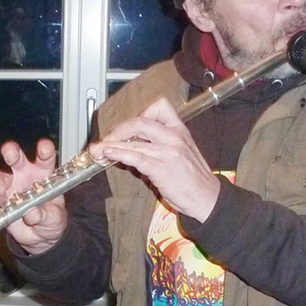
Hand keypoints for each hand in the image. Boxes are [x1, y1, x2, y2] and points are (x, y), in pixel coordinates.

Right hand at [0, 138, 66, 254]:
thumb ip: (46, 215)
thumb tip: (33, 214)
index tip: (44, 148)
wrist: (40, 238)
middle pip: (16, 159)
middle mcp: (24, 176)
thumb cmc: (51, 219)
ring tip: (0, 189)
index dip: (44, 150)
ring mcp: (9, 188)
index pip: (44, 158)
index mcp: (43, 174)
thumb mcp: (55, 218)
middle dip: (12, 153)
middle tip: (10, 154)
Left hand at [89, 97, 219, 221]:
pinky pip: (135, 157)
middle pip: (140, 121)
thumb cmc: (193, 178)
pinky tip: (108, 155)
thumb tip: (131, 144)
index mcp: (180, 130)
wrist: (207, 198)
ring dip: (112, 144)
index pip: (159, 107)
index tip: (126, 126)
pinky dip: (118, 154)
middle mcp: (174, 137)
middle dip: (118, 129)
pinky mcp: (161, 168)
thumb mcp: (181, 152)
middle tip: (107, 139)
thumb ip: (159, 144)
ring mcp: (168, 152)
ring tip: (98, 149)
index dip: (139, 113)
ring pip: (134, 141)